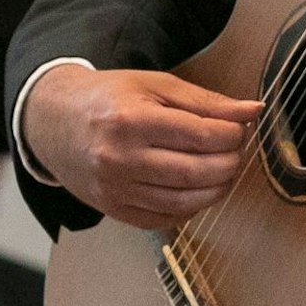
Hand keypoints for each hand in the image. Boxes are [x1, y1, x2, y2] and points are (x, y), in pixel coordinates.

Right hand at [21, 65, 261, 229]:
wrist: (53, 122)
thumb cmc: (107, 98)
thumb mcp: (155, 85)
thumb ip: (205, 101)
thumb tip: (252, 111)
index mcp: (131, 120)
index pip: (199, 136)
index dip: (231, 135)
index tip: (239, 129)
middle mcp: (120, 158)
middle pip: (195, 173)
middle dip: (229, 163)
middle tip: (236, 151)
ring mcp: (115, 189)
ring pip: (183, 203)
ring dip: (216, 190)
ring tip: (223, 171)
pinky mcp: (113, 210)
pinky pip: (163, 220)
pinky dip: (190, 208)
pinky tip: (197, 190)